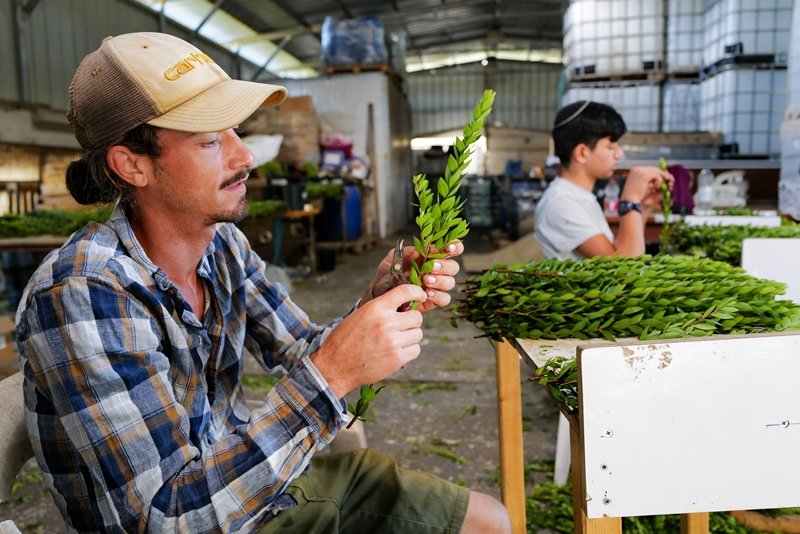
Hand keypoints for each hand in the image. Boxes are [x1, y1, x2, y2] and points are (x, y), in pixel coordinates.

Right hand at [313, 284, 427, 396]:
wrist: (335, 366)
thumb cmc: (345, 339)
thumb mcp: (360, 315)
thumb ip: (382, 308)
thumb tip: (404, 304)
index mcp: (376, 308)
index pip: (405, 292)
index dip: (417, 292)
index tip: (421, 296)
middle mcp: (386, 322)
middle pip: (417, 317)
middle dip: (411, 322)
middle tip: (401, 327)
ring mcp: (393, 341)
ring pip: (418, 334)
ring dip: (410, 337)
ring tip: (395, 341)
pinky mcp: (397, 358)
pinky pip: (416, 350)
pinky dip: (409, 351)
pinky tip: (395, 352)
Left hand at [363, 241, 463, 310]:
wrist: (378, 295)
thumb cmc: (386, 274)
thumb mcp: (392, 260)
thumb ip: (405, 253)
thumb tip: (418, 251)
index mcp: (429, 257)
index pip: (449, 249)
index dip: (454, 247)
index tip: (449, 249)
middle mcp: (436, 271)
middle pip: (453, 267)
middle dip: (444, 266)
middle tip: (430, 267)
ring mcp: (436, 286)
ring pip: (450, 282)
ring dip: (441, 280)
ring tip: (426, 280)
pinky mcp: (433, 301)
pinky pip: (444, 299)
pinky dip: (438, 296)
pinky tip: (427, 294)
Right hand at [621, 166, 673, 211]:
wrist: (629, 202)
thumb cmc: (634, 197)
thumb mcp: (642, 186)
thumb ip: (649, 180)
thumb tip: (662, 177)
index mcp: (634, 170)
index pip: (650, 169)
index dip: (659, 173)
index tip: (666, 178)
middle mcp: (637, 169)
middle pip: (655, 169)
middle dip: (664, 175)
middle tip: (671, 181)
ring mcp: (640, 171)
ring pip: (657, 171)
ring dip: (664, 178)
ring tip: (667, 185)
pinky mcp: (644, 175)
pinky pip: (657, 176)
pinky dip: (659, 182)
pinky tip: (657, 187)